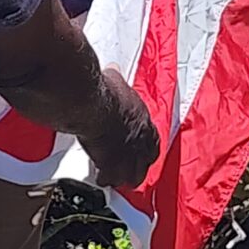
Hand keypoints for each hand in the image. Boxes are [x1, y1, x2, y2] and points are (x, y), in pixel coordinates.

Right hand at [82, 68, 159, 191]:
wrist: (95, 105)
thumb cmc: (105, 91)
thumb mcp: (116, 80)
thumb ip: (118, 78)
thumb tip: (114, 68)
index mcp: (144, 122)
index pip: (153, 141)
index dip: (146, 148)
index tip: (140, 151)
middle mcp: (141, 140)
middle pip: (146, 161)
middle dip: (138, 166)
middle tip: (130, 169)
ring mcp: (128, 154)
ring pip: (133, 175)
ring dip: (124, 177)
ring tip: (116, 179)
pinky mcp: (112, 163)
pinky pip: (111, 178)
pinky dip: (105, 178)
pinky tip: (100, 178)